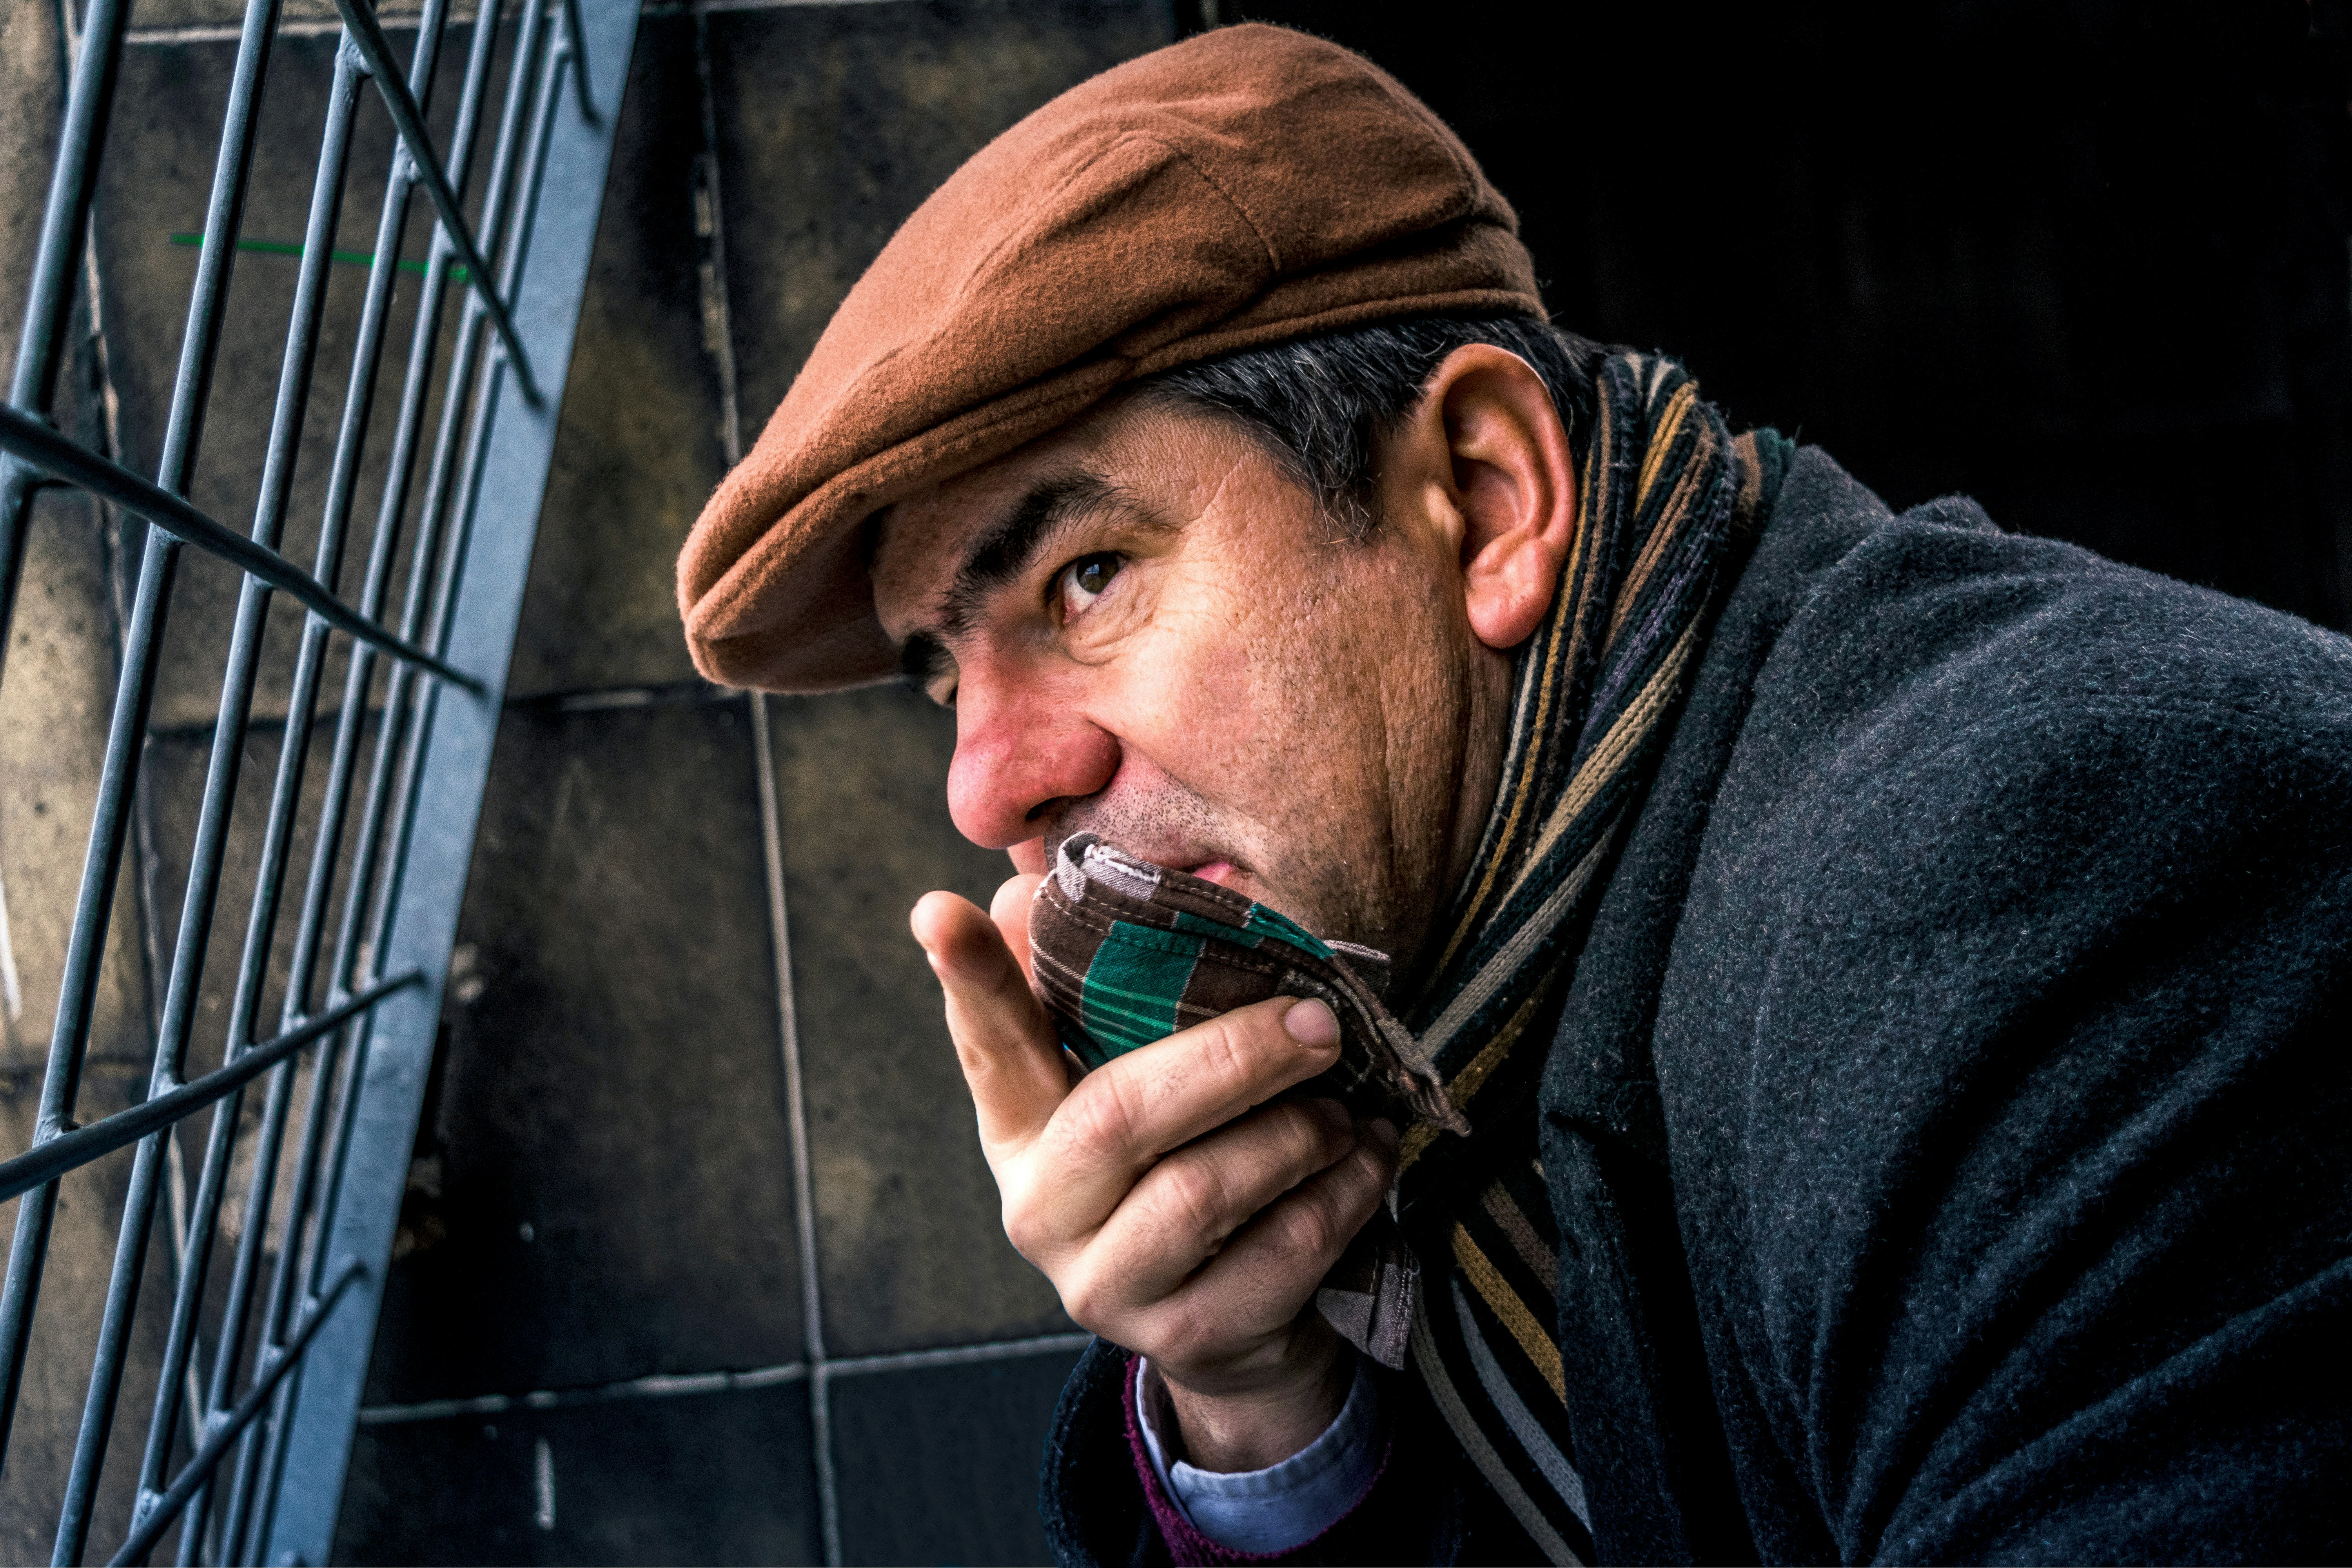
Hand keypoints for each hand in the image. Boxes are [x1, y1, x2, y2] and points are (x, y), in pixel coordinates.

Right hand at [911, 873, 1399, 1471]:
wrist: (1234, 1327)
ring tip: (1344, 1107)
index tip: (936, 908)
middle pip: (1120, 1117)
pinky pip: (1278, 1253)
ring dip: (1298, 1137)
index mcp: (1018, 1126)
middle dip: (1234, 1059)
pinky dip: (1341, 1196)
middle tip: (1319, 1022)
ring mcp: (1103, 1285)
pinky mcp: (1185, 1339)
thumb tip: (1017, 892)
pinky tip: (1366, 1160)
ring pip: (1203, 1192)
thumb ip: (1099, 995)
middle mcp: (1038, 1208)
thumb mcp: (1142, 1081)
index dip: (968, 980)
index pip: (987, 1041)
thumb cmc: (1185, 1163)